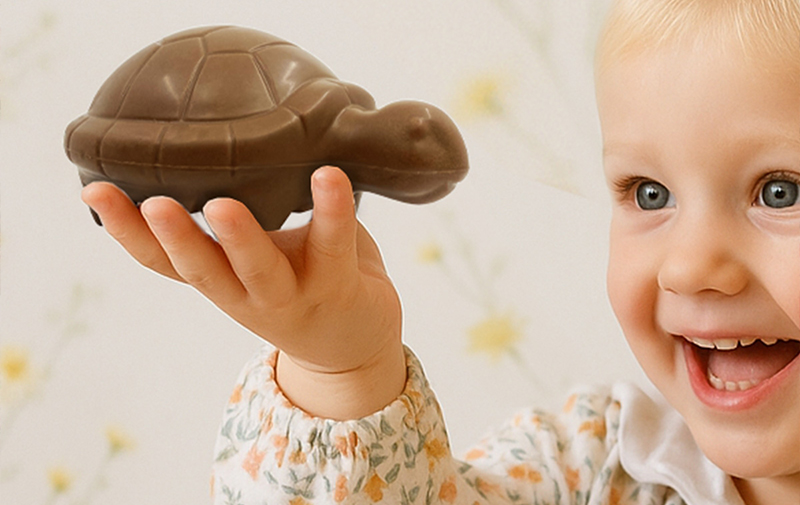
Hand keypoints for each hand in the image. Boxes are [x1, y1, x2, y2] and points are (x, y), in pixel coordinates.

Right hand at [81, 167, 405, 417]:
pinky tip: (329, 175)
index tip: (94, 192)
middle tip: (152, 204)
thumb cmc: (300, 280)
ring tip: (222, 206)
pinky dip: (333, 210)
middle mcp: (247, 293)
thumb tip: (211, 142)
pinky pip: (334, 245)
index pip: (163, 262)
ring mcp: (293, 294)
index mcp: (220, 279)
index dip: (126, 232)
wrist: (355, 344)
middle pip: (203, 271)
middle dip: (175, 238)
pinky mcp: (340, 286)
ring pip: (261, 270)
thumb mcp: (256, 253)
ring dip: (240, 239)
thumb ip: (234, 219)